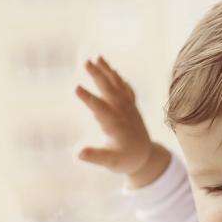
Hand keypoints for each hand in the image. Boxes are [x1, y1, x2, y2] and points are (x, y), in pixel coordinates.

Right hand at [74, 56, 167, 187]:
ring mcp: (129, 107)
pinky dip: (117, 78)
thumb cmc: (125, 160)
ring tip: (96, 58)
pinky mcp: (131, 106)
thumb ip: (95, 156)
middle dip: (97, 75)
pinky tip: (110, 69)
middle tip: (85, 61)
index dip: (88, 98)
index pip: (100, 109)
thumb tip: (78, 153)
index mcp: (116, 126)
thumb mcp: (109, 163)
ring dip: (107, 71)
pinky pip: (125, 88)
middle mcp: (123, 113)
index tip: (76, 87)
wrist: (146, 157)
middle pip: (109, 90)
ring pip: (117, 85)